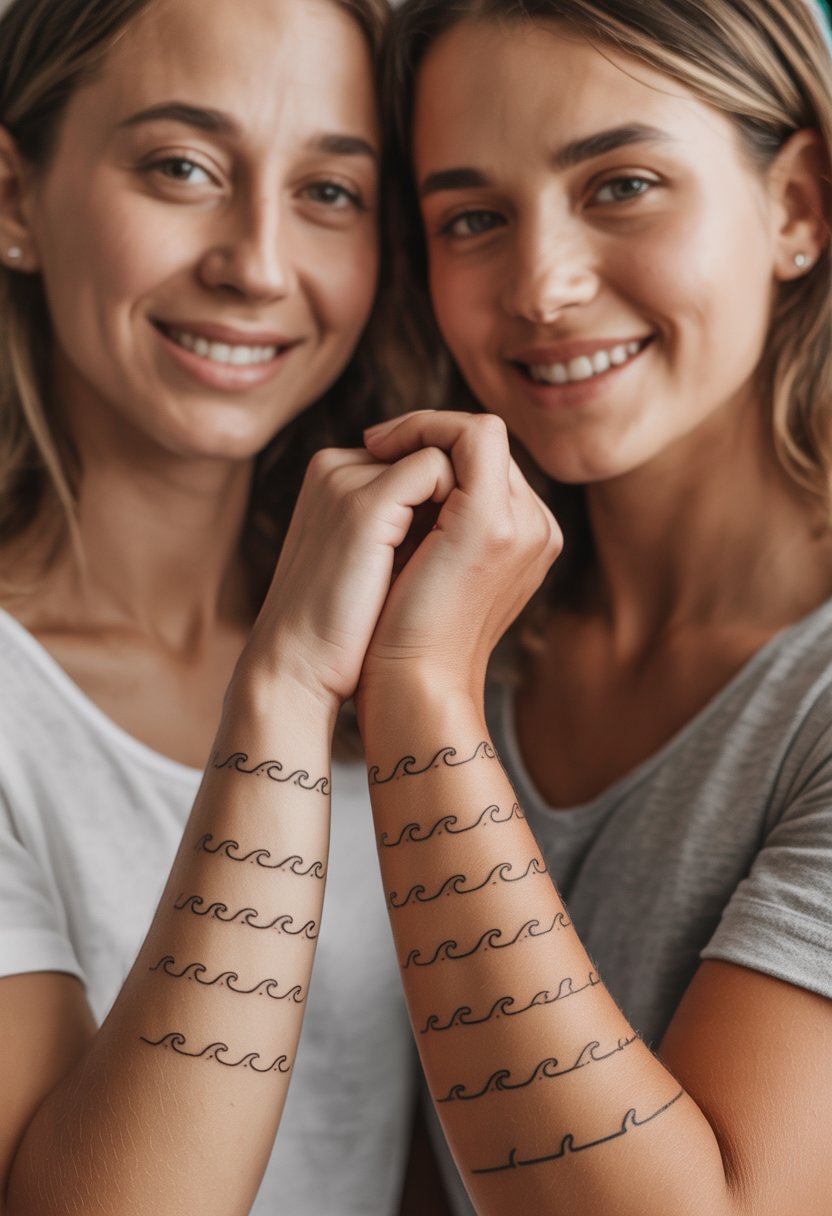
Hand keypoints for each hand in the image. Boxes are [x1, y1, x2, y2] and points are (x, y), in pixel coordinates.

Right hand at [234, 446, 454, 713]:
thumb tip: (461, 505)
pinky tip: (442, 557)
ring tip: (444, 559)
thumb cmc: (344, 628)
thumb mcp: (373, 558)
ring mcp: (346, 481)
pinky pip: (437, 469)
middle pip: (430, 448)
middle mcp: (336, 467)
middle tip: (452, 554)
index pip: (414, 454)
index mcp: (334, 476)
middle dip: (456, 495)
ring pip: (440, 454)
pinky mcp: (362, 505)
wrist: (298, 670)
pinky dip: (456, 508)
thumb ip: (405, 520)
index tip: (446, 545)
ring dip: (460, 502)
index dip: (446, 495)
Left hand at [357, 411, 560, 705]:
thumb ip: (432, 520)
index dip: (438, 448)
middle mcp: (534, 528)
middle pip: (486, 445)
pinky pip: (471, 437)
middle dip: (432, 433)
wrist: (407, 684)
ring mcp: (521, 522)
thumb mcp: (425, 565)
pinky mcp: (490, 521)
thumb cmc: (401, 634)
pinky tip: (384, 450)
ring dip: (426, 427)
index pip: (487, 465)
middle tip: (376, 442)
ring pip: (481, 432)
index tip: (383, 453)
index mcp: (524, 539)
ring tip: (377, 444)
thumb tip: (403, 472)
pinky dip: (428, 431)